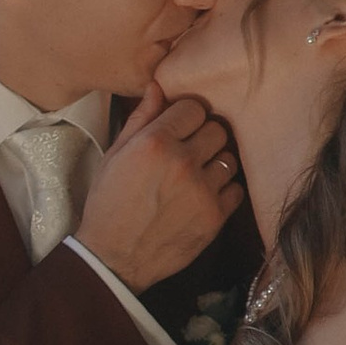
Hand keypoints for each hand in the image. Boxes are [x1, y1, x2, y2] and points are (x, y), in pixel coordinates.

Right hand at [76, 91, 239, 294]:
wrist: (113, 257)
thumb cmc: (109, 203)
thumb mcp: (115, 156)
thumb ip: (140, 119)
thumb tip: (159, 86)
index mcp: (156, 142)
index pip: (194, 108)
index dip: (187, 116)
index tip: (181, 127)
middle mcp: (183, 162)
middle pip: (218, 130)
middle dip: (205, 137)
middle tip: (191, 151)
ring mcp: (202, 191)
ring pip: (230, 159)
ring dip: (216, 164)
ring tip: (197, 176)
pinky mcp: (215, 217)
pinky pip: (236, 190)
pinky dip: (224, 190)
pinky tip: (205, 196)